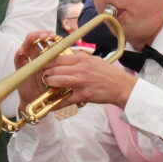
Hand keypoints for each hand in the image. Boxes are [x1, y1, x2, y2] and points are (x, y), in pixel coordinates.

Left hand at [15, 31, 137, 109]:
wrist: (122, 86)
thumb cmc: (108, 74)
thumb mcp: (94, 60)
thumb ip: (79, 58)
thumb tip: (65, 57)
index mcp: (82, 58)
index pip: (57, 57)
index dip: (46, 62)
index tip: (41, 65)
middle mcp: (80, 68)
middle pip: (54, 69)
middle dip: (45, 74)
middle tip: (43, 78)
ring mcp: (81, 82)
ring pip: (56, 81)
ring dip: (49, 85)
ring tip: (49, 87)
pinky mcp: (83, 95)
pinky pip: (65, 99)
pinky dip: (56, 103)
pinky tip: (52, 104)